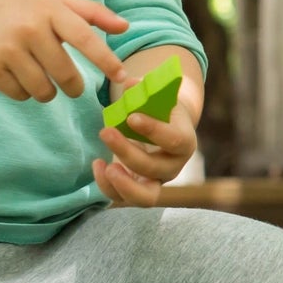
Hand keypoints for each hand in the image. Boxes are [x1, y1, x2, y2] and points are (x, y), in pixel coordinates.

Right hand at [0, 0, 126, 101]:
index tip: (121, 76)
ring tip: (40, 75)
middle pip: (65, 75)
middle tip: (72, 84)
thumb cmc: (22, 5)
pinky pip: (20, 95)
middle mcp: (29, 29)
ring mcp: (6, 50)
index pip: (85, 39)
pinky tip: (18, 74)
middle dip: (74, 86)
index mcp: (50, 11)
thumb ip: (92, 13)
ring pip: (43, 91)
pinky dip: (24, 92)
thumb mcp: (56, 1)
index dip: (106, 60)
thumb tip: (126, 27)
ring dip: (48, 91)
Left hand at [92, 74, 200, 204]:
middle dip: (127, 152)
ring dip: (122, 183)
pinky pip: (122, 198)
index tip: (131, 117)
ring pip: (144, 197)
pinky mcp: (137, 190)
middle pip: (154, 169)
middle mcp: (173, 167)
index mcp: (185, 141)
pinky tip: (97, 164)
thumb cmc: (158, 109)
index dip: (154, 130)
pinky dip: (106, 186)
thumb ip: (144, 91)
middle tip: (105, 132)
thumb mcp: (156, 97)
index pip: (175, 140)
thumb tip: (129, 84)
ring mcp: (155, 182)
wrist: (160, 128)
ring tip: (104, 165)